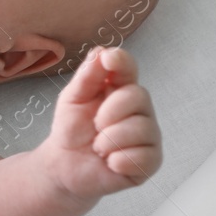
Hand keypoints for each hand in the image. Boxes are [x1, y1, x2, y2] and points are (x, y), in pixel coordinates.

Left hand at [37, 46, 161, 199]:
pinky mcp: (151, 161)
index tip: (109, 60)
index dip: (122, 62)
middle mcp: (140, 110)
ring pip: (141, 128)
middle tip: (95, 125)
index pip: (129, 68)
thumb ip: (87, 76)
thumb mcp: (73, 98)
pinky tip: (109, 162)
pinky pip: (141, 157)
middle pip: (138, 96)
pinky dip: (117, 161)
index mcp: (121, 89)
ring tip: (98, 147)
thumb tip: (101, 51)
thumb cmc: (72, 129)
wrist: (64, 164)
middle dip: (109, 112)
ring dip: (109, 141)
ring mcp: (148, 135)